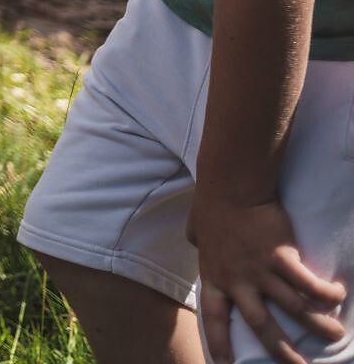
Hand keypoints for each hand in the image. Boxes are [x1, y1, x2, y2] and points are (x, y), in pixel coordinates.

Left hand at [189, 191, 346, 362]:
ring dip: (317, 324)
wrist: (231, 186)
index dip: (220, 342)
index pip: (215, 317)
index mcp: (215, 276)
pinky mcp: (282, 257)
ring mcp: (260, 271)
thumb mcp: (198, 231)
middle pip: (261, 325)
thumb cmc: (213, 204)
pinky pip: (308, 283)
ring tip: (335, 335)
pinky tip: (338, 295)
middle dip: (282, 351)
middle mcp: (238, 280)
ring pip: (293, 308)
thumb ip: (200, 244)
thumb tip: (196, 242)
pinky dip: (325, 293)